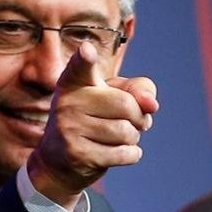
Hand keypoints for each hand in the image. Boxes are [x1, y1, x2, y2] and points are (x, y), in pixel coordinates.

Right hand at [27, 42, 158, 209]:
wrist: (60, 161)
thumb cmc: (94, 119)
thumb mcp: (114, 96)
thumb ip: (138, 89)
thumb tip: (152, 105)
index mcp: (74, 82)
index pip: (80, 68)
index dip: (85, 58)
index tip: (87, 51)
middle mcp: (68, 103)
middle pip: (126, 105)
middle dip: (138, 117)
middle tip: (131, 122)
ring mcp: (70, 129)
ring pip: (126, 132)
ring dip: (133, 138)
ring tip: (120, 137)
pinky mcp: (77, 155)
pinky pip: (123, 154)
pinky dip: (131, 154)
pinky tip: (119, 153)